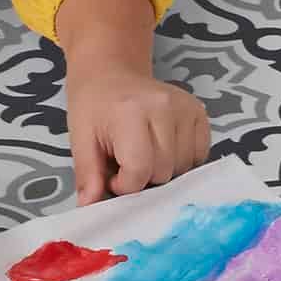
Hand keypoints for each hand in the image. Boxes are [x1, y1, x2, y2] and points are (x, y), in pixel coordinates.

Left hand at [67, 65, 210, 203]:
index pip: (139, 170)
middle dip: (143, 178)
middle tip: (126, 162)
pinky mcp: (199, 112)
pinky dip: (181, 161)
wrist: (110, 74)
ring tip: (144, 153)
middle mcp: (164, 107)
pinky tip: (163, 148)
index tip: (113, 175)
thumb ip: (88, 174)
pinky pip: (198, 155)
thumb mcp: (80, 139)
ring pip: (183, 167)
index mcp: (130, 112)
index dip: (124, 185)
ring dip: (163, 170)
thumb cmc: (93, 107)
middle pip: (163, 172)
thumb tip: (90, 206)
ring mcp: (186, 108)